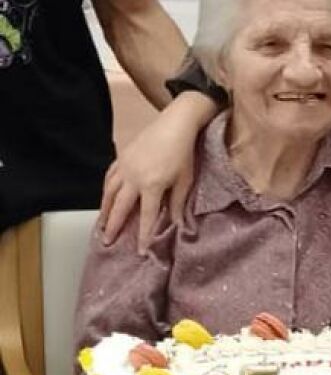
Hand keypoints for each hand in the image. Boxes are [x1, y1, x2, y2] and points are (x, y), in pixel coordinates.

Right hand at [99, 92, 216, 251]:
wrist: (175, 123)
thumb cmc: (183, 153)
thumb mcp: (184, 181)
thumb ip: (177, 205)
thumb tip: (176, 226)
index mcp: (152, 185)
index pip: (147, 217)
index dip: (143, 236)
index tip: (140, 252)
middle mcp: (134, 177)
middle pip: (120, 207)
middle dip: (113, 226)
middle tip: (106, 241)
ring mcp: (125, 166)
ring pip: (109, 191)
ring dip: (104, 209)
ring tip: (101, 224)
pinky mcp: (122, 157)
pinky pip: (110, 177)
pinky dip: (106, 190)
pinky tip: (105, 198)